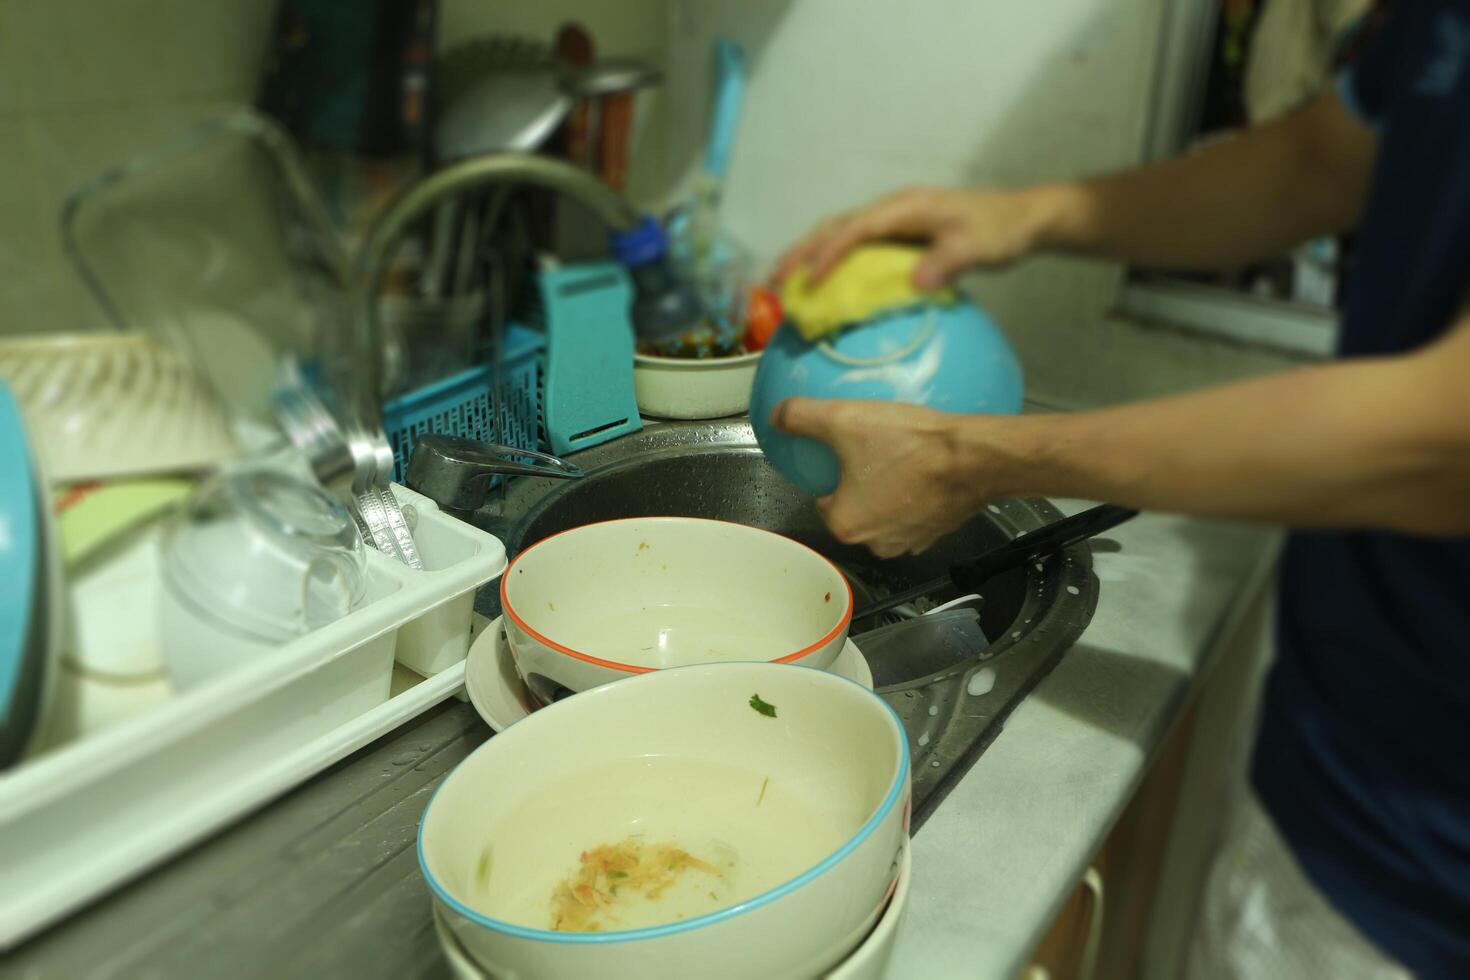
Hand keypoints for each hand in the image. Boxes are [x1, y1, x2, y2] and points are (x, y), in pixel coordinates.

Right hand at [772, 186, 1049, 287]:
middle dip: (801, 252)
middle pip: (835, 226)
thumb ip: (947, 262)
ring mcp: (893, 221)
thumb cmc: (1000, 229)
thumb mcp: (978, 247)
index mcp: (906, 207)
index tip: (809, 280)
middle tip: (772, 280)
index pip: (857, 228)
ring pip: (839, 234)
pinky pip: (854, 247)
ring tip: (782, 283)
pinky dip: (831, 262)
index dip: (829, 253)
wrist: (1021, 219)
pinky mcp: (897, 235)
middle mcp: (893, 209)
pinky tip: (819, 285)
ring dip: (809, 255)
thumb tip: (913, 283)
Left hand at [773, 398, 990, 557]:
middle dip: (859, 484)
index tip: (841, 453)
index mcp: (847, 524)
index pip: (822, 502)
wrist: (976, 458)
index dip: (828, 476)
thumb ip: (802, 417)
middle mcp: (877, 542)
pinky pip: (917, 510)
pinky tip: (923, 466)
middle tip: (869, 450)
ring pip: (886, 512)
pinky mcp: (938, 531)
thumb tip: (777, 414)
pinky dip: (916, 493)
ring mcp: (911, 541)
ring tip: (896, 455)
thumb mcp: (844, 420)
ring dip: (888, 490)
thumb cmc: (910, 446)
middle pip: (855, 509)